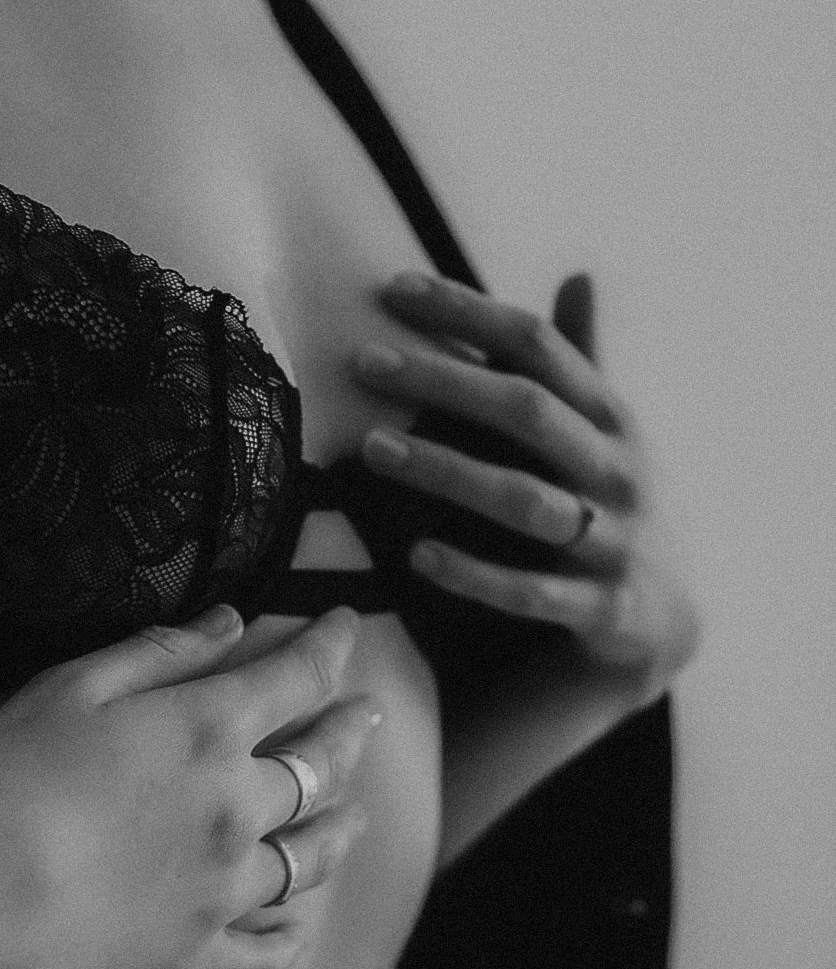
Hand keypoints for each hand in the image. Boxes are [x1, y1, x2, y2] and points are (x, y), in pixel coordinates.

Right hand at [0, 605, 378, 968]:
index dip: (331, 645)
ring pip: (313, 857)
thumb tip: (230, 624)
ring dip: (344, 827)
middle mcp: (236, 811)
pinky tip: (299, 920)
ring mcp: (222, 891)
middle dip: (350, 731)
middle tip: (368, 714)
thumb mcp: (69, 689)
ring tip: (360, 815)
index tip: (347, 625)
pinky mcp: (195, 956)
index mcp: (207, 732)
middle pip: (322, 766)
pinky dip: (292, 932)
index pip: (299, 678)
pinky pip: (269, 950)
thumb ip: (160, 653)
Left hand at [353, 270, 698, 695]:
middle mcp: (619, 471)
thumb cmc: (623, 512)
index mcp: (615, 419)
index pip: (539, 346)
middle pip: (526, 410)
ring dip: (445, 470)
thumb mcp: (614, 437)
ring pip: (522, 498)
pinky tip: (417, 555)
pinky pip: (528, 592)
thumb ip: (587, 364)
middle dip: (443, 379)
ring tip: (374, 448)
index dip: (469, 313)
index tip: (394, 291)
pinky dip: (472, 573)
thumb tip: (577, 275)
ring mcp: (613, 541)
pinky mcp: (601, 608)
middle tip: (364, 362)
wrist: (673, 624)